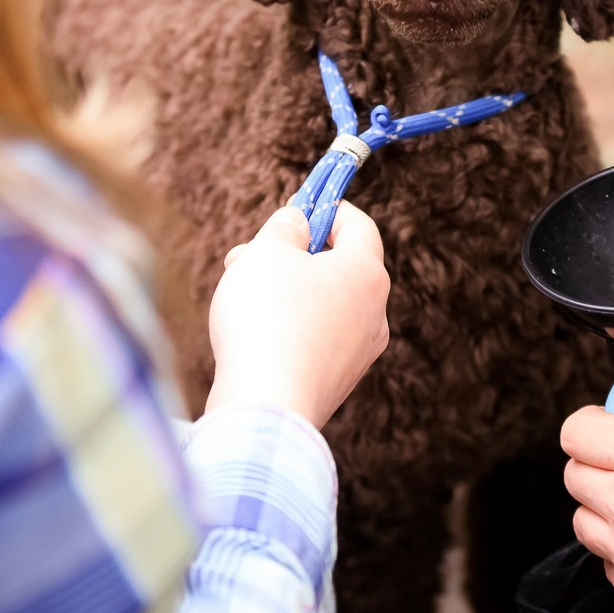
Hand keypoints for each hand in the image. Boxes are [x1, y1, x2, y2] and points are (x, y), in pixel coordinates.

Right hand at [204, 204, 389, 427]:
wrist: (266, 406)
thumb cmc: (268, 318)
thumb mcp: (268, 252)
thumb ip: (285, 228)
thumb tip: (298, 223)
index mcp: (367, 274)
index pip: (359, 226)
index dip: (328, 209)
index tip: (299, 207)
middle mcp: (374, 314)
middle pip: (337, 267)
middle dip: (292, 254)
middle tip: (249, 254)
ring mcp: (358, 353)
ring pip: (322, 304)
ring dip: (284, 290)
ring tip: (239, 290)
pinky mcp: (335, 382)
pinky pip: (314, 339)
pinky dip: (287, 327)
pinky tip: (250, 332)